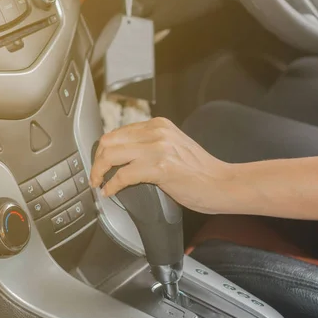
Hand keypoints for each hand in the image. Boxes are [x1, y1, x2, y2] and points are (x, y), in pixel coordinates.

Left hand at [90, 117, 234, 213]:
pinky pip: (123, 175)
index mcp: (159, 125)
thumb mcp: (174, 147)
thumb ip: (152, 145)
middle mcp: (157, 132)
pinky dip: (112, 185)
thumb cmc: (202, 172)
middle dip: (97, 160)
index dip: (104, 149)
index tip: (100, 163)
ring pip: (111, 155)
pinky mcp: (160, 167)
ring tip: (99, 183)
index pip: (118, 131)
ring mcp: (158, 148)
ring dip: (99, 172)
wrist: (222, 183)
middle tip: (95, 176)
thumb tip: (126, 156)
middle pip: (109, 140)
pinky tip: (111, 191)